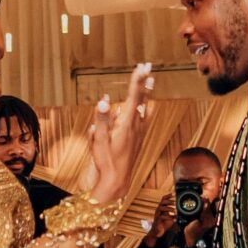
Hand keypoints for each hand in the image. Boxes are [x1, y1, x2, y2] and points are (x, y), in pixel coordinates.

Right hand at [85, 64, 153, 204]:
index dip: (137, 80)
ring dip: (146, 92)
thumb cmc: (105, 161)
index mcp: (126, 124)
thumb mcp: (98, 141)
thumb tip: (105, 101)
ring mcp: (139, 132)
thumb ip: (101, 120)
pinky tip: (143, 106)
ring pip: (144, 107)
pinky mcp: (138, 138)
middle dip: (144, 81)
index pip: (134, 96)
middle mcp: (136, 126)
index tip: (142, 66)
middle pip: (142, 99)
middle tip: (148, 66)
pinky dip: (143, 106)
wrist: (117, 182)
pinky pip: (142, 117)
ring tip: (150, 80)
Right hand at [149, 190, 177, 236]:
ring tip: (174, 210)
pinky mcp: (157, 220)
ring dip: (168, 208)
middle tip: (175, 202)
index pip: (163, 199)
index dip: (168, 196)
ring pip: (161, 208)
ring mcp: (157, 215)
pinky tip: (173, 218)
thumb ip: (176, 214)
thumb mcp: (171, 217)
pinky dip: (168, 217)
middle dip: (169, 201)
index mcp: (162, 207)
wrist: (158, 231)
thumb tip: (183, 212)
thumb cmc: (165, 223)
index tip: (173, 194)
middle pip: (162, 202)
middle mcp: (159, 210)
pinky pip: (161, 217)